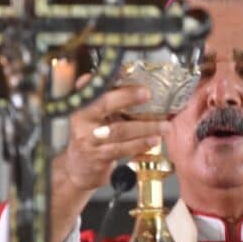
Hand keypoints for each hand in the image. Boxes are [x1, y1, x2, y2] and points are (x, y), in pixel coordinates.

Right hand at [57, 75, 170, 192]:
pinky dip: (140, 144)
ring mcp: (89, 139)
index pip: (94, 87)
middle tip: (147, 94)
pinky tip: (153, 141)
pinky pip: (122, 149)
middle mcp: (82, 119)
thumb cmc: (92, 135)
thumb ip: (107, 97)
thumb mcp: (94, 115)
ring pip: (119, 130)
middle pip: (104, 104)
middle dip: (127, 97)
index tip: (127, 73)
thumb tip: (131, 76)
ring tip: (164, 125)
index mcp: (82, 104)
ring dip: (145, 127)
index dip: (110, 80)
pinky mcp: (98, 156)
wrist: (78, 168)